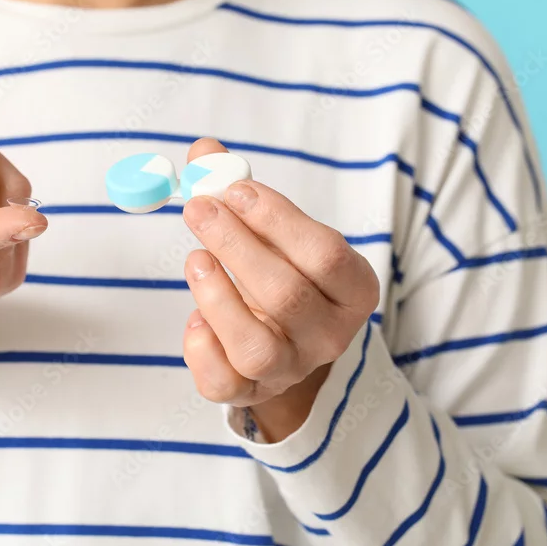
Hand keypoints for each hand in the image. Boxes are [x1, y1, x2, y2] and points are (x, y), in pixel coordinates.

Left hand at [181, 139, 378, 441]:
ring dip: (217, 297)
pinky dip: (201, 348)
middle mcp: (329, 335)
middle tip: (198, 208)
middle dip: (235, 244)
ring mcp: (290, 369)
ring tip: (195, 259)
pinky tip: (194, 317)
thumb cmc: (281, 274)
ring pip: (256, 347)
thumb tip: (203, 151)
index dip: (276, 217)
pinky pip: (222, 383)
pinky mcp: (250, 394)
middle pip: (286, 294)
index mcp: (352, 289)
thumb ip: (241, 192)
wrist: (284, 343)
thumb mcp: (276, 234)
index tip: (233, 187)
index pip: (325, 253)